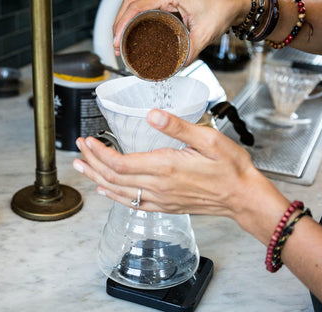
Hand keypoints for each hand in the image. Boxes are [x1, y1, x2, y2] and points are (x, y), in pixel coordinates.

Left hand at [73, 109, 289, 241]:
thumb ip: (177, 127)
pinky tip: (105, 190)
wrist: (243, 197)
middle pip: (113, 177)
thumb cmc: (230, 167)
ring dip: (97, 179)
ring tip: (81, 168)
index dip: (99, 152)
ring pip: (118, 192)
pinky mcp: (165, 207)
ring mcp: (160, 200)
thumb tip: (152, 114)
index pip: (120, 162)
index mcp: (165, 167)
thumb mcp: (208, 138)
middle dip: (92, 162)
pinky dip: (114, 196)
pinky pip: (133, 204)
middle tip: (79, 150)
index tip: (88, 140)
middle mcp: (158, 187)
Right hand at [112, 0, 249, 64]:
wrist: (235, 1)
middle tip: (116, 45)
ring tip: (121, 41)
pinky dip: (134, 17)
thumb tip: (175, 67)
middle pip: (130, 4)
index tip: (117, 41)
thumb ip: (190, 52)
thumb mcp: (205, 33)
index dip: (122, 25)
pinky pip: (144, 5)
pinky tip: (133, 32)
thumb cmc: (223, 8)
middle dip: (118, 24)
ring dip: (124, 20)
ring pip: (135, 3)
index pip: (137, 7)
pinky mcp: (168, 0)